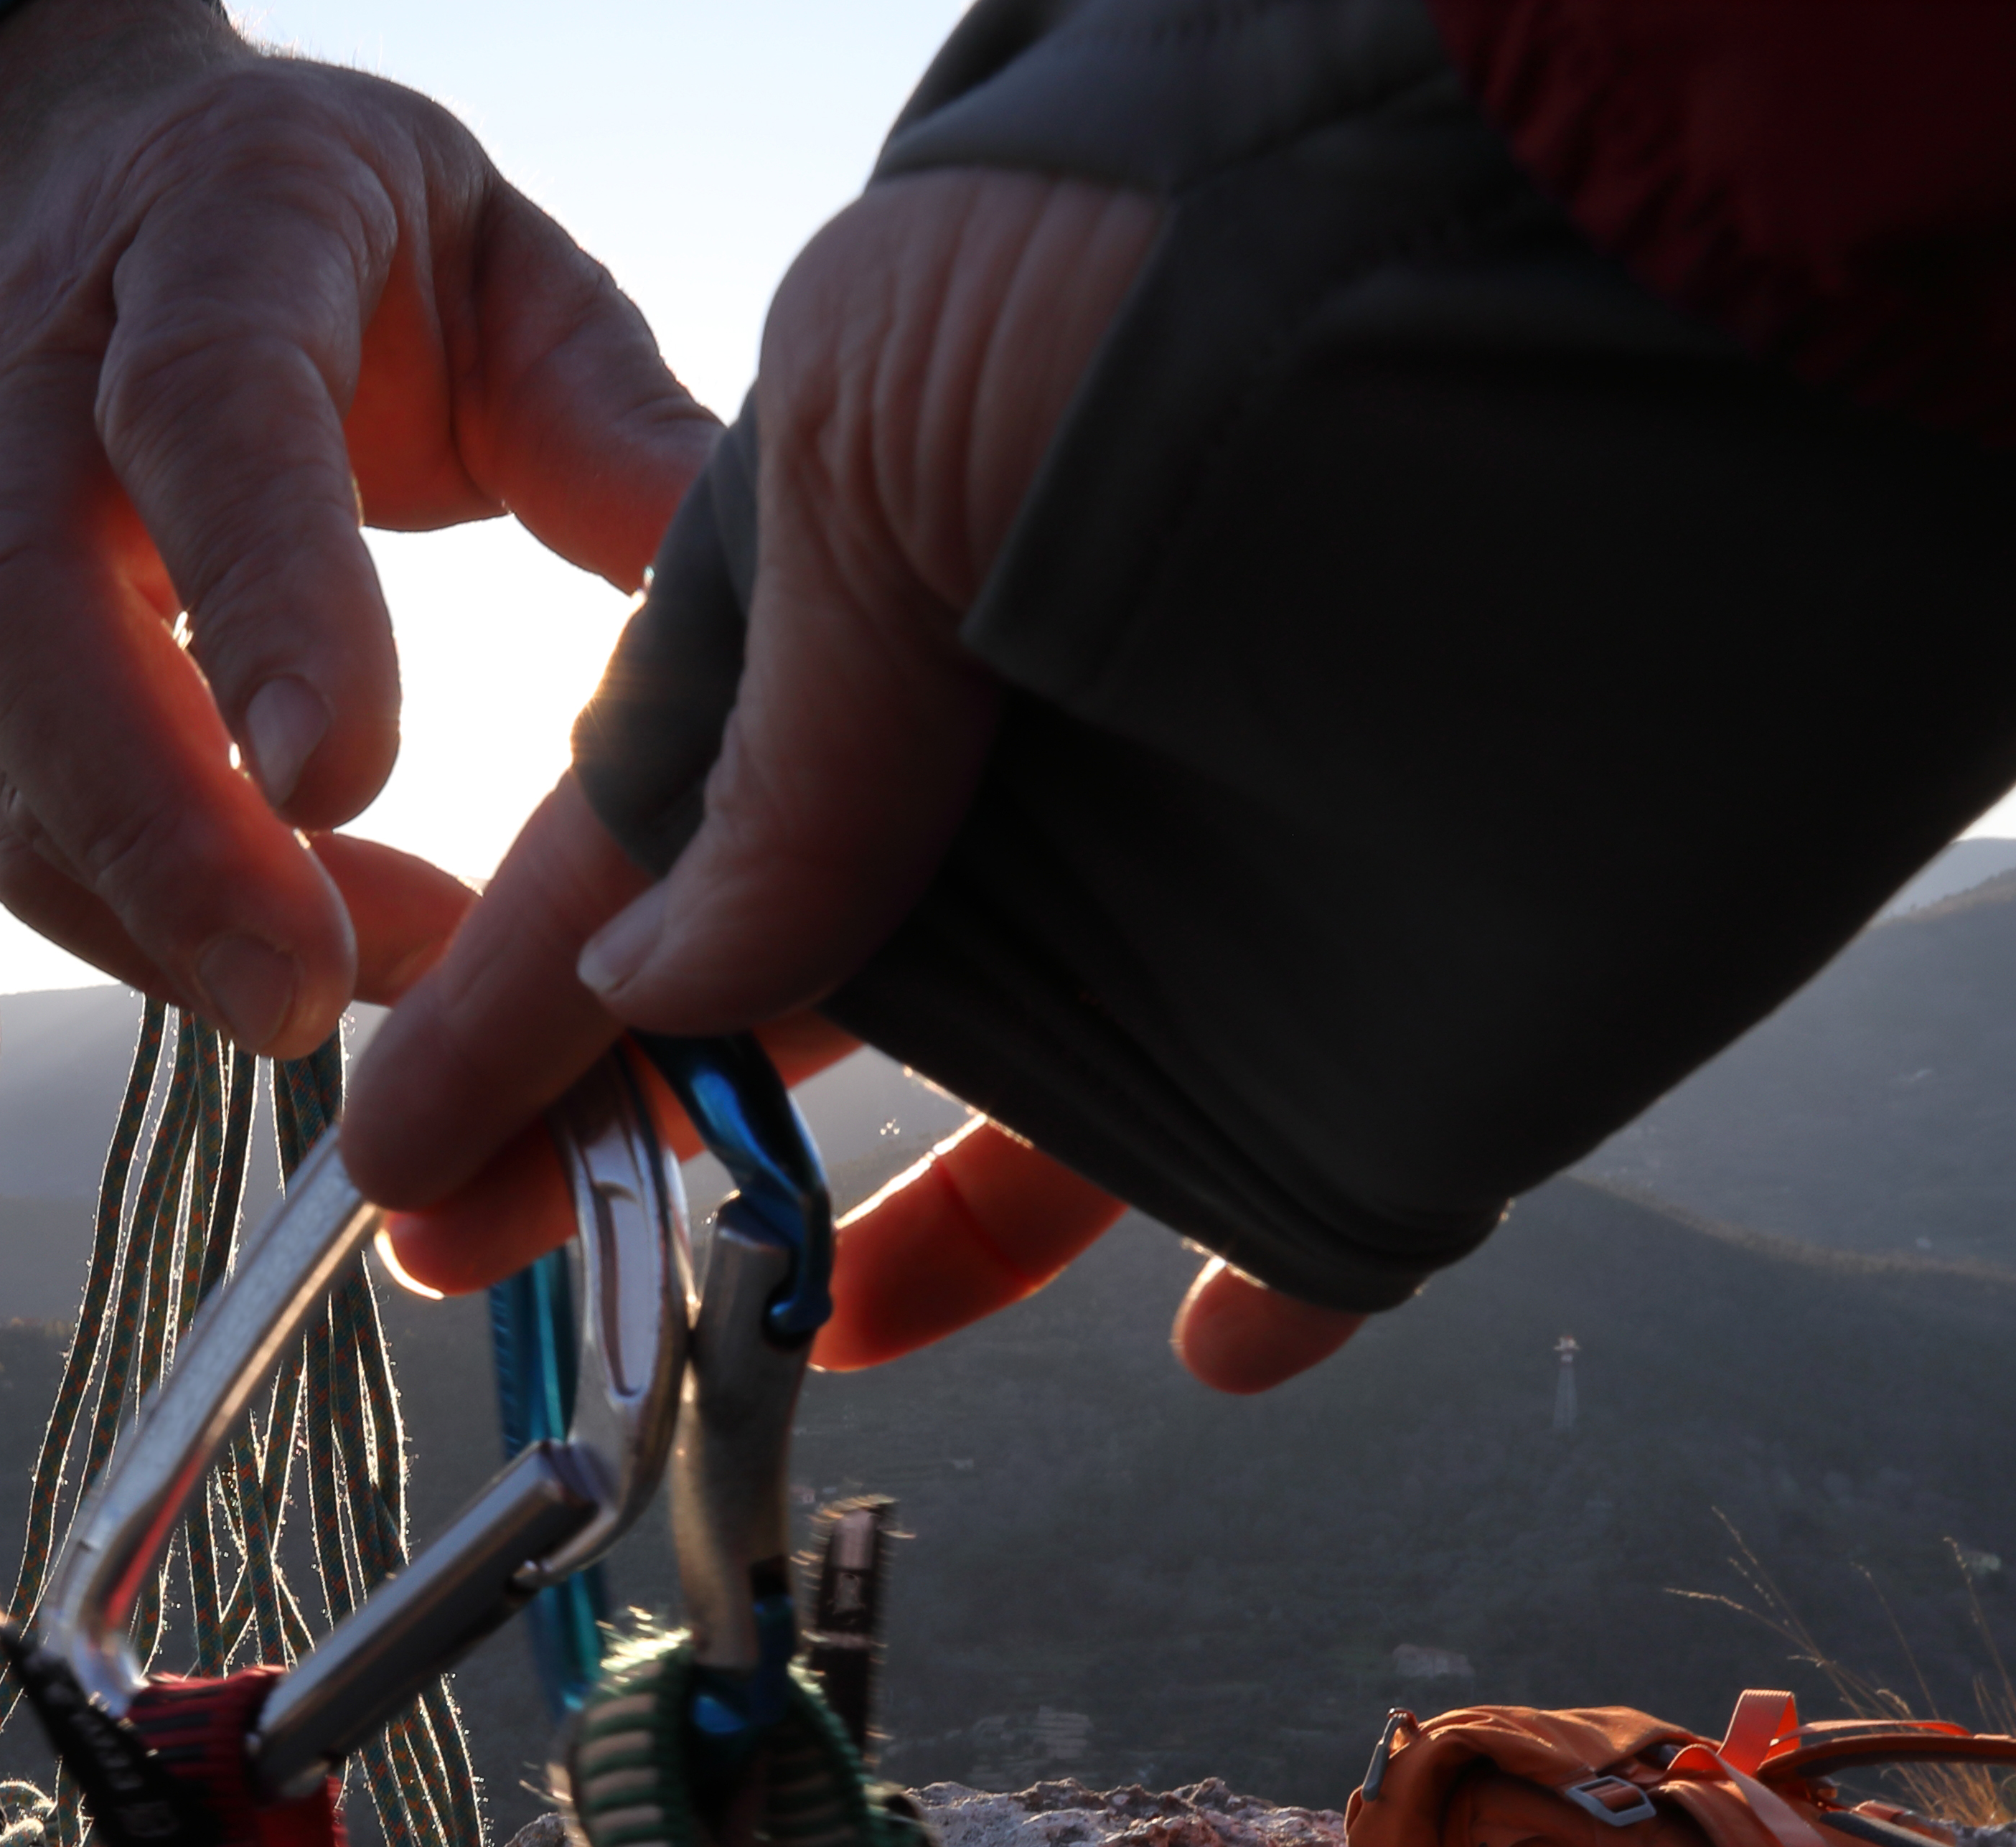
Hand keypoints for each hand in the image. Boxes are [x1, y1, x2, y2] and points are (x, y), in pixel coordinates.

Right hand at [0, 0, 717, 1058]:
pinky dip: (164, 938)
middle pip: (27, 624)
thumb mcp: (510, 278)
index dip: (261, 595)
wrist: (112, 191)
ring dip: (160, 920)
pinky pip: (34, 839)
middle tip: (296, 991)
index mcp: (213, 233)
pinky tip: (313, 972)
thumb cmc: (343, 244)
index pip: (203, 408)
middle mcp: (45, 393)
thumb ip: (613, 427)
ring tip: (330, 1008)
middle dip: (158, 830)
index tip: (337, 780)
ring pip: (9, 768)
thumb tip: (748, 604)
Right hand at [346, 163, 1361, 1392]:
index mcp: (885, 637)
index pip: (648, 865)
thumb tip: (665, 965)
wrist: (1643, 324)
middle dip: (607, 1144)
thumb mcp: (882, 412)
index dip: (510, 1013)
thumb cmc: (1223, 293)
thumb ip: (754, 706)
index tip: (406, 1148)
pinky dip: (1255, 1309)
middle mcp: (1031, 800)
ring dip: (860, 1260)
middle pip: (783, 1014)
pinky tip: (1196, 1351)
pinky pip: (1314, 1239)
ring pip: (1006, 1150)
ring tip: (736, 1342)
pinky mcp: (1385, 1071)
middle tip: (471, 1258)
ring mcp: (1205, 944)